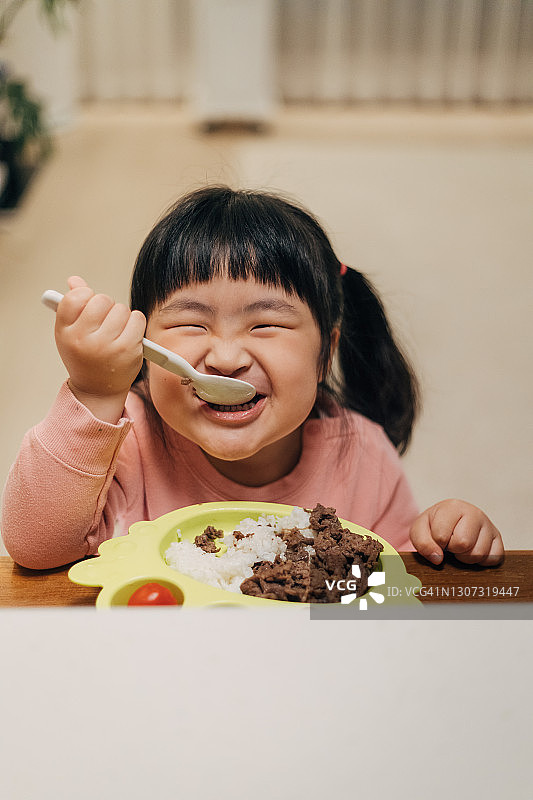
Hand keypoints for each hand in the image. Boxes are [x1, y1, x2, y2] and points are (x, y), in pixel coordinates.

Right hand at [54, 276, 145, 421]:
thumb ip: (74, 305)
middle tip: (104, 323)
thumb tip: (75, 280)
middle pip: (102, 299)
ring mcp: (106, 346)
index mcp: (65, 332)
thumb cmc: (85, 356)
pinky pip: (137, 318)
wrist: (98, 390)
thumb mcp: (72, 332)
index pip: (75, 297)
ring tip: (116, 332)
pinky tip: (129, 335)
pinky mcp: (127, 350)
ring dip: (122, 316)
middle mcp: (83, 339)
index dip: (85, 297)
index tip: (88, 307)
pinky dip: (136, 323)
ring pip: (121, 308)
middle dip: (106, 307)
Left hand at [410, 499, 503, 565]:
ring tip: (461, 548)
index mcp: (453, 507)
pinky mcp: (498, 539)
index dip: (437, 543)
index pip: (442, 536)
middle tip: (450, 544)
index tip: (437, 538)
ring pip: (479, 554)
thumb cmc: (434, 526)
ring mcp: (489, 525)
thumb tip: (438, 558)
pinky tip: (472, 551)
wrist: (450, 522)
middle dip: (453, 550)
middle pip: (463, 544)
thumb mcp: (420, 530)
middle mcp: (475, 513)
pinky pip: (493, 559)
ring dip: (466, 557)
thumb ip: (422, 543)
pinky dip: (481, 561)